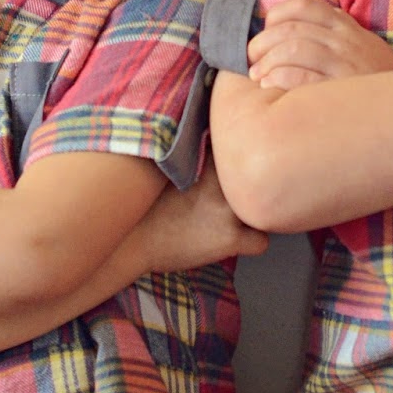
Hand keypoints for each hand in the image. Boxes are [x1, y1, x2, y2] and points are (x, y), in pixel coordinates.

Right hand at [137, 155, 267, 268]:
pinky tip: (232, 242)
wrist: (128, 238)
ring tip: (230, 221)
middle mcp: (222, 178)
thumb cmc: (142, 203)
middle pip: (256, 179)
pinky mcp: (230, 238)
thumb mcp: (167, 165)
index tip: (229, 175)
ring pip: (263, 209)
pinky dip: (251, 243)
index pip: (240, 150)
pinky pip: (261, 242)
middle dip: (247, 189)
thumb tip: (212, 151)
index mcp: (205, 156)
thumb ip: (194, 157)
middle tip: (229, 201)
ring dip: (251, 215)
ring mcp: (227, 208)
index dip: (237, 165)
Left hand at [247, 0, 392, 89]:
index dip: (276, 15)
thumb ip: (328, 30)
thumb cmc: (377, 79)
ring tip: (257, 76)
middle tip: (251, 59)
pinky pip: (302, 79)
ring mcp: (345, 65)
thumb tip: (282, 14)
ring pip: (293, 50)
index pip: (303, 6)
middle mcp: (345, 41)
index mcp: (346, 26)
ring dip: (266, 61)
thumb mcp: (359, 45)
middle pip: (291, 29)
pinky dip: (280, 79)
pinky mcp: (342, 91)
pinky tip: (270, 87)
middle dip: (262, 43)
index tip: (265, 30)